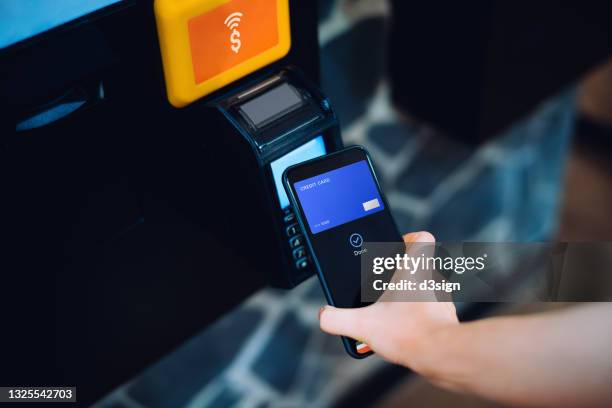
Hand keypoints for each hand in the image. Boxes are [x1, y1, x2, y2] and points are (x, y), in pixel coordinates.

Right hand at [319, 231, 458, 371]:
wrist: (441, 355)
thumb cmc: (410, 334)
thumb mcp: (362, 325)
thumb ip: (337, 319)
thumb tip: (324, 315)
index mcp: (413, 270)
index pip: (422, 237)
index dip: (410, 238)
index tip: (398, 246)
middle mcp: (432, 280)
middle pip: (420, 263)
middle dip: (401, 272)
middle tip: (384, 284)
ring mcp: (442, 298)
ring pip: (426, 286)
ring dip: (410, 294)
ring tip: (392, 310)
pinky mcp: (446, 316)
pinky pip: (431, 307)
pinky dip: (418, 314)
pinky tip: (405, 328)